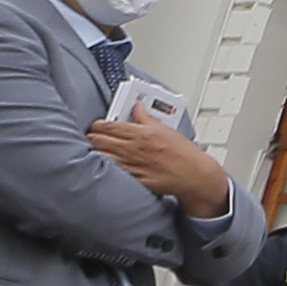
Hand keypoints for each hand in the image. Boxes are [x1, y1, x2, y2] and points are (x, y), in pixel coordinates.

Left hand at [89, 116, 229, 214]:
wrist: (194, 175)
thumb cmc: (184, 154)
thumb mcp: (166, 129)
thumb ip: (146, 118)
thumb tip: (137, 107)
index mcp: (141, 134)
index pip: (109, 125)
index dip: (98, 124)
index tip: (97, 124)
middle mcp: (133, 149)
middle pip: (99, 140)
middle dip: (92, 136)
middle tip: (93, 134)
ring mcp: (131, 165)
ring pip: (99, 156)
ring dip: (95, 151)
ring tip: (97, 149)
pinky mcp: (132, 178)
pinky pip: (110, 172)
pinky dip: (104, 166)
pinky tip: (104, 164)